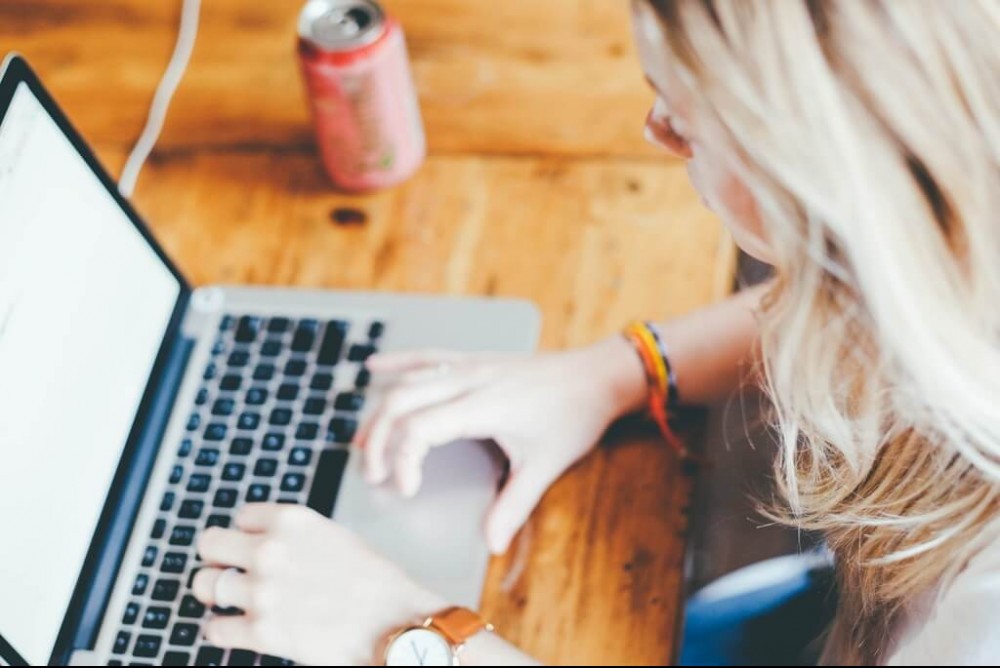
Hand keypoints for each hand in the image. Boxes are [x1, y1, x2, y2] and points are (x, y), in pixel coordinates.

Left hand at [192, 504, 444, 664]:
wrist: (395, 624)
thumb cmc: (375, 583)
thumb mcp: (333, 537)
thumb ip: (295, 537)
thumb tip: (266, 543)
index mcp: (291, 521)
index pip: (241, 517)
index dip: (247, 534)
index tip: (252, 547)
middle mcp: (270, 551)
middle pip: (209, 544)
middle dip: (218, 558)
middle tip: (228, 571)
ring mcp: (261, 592)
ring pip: (205, 585)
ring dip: (217, 594)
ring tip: (233, 602)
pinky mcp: (260, 632)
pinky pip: (214, 629)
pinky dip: (223, 631)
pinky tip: (240, 630)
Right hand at [357, 337, 645, 553]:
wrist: (598, 375)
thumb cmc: (574, 416)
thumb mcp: (546, 465)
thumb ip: (514, 506)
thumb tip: (492, 544)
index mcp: (482, 405)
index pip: (419, 429)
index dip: (403, 461)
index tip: (407, 491)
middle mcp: (469, 380)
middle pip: (401, 403)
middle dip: (379, 441)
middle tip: (374, 476)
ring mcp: (470, 366)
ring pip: (408, 382)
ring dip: (381, 411)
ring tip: (363, 444)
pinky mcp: (475, 360)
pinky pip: (428, 356)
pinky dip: (398, 362)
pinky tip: (374, 368)